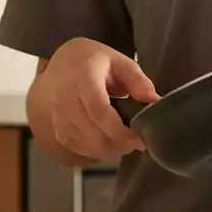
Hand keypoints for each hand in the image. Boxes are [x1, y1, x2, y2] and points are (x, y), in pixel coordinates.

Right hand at [42, 37, 159, 161]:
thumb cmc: (94, 60)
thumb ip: (137, 79)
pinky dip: (95, 152)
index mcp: (83, 79)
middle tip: (137, 143)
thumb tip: (155, 100)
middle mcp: (66, 99)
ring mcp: (58, 116)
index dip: (120, 131)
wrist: (62, 61)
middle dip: (119, 145)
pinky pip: (77, 148)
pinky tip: (109, 145)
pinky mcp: (57, 128)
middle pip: (92, 134)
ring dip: (109, 150)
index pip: (99, 112)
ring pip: (85, 145)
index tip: (140, 139)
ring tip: (126, 143)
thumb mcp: (118, 60)